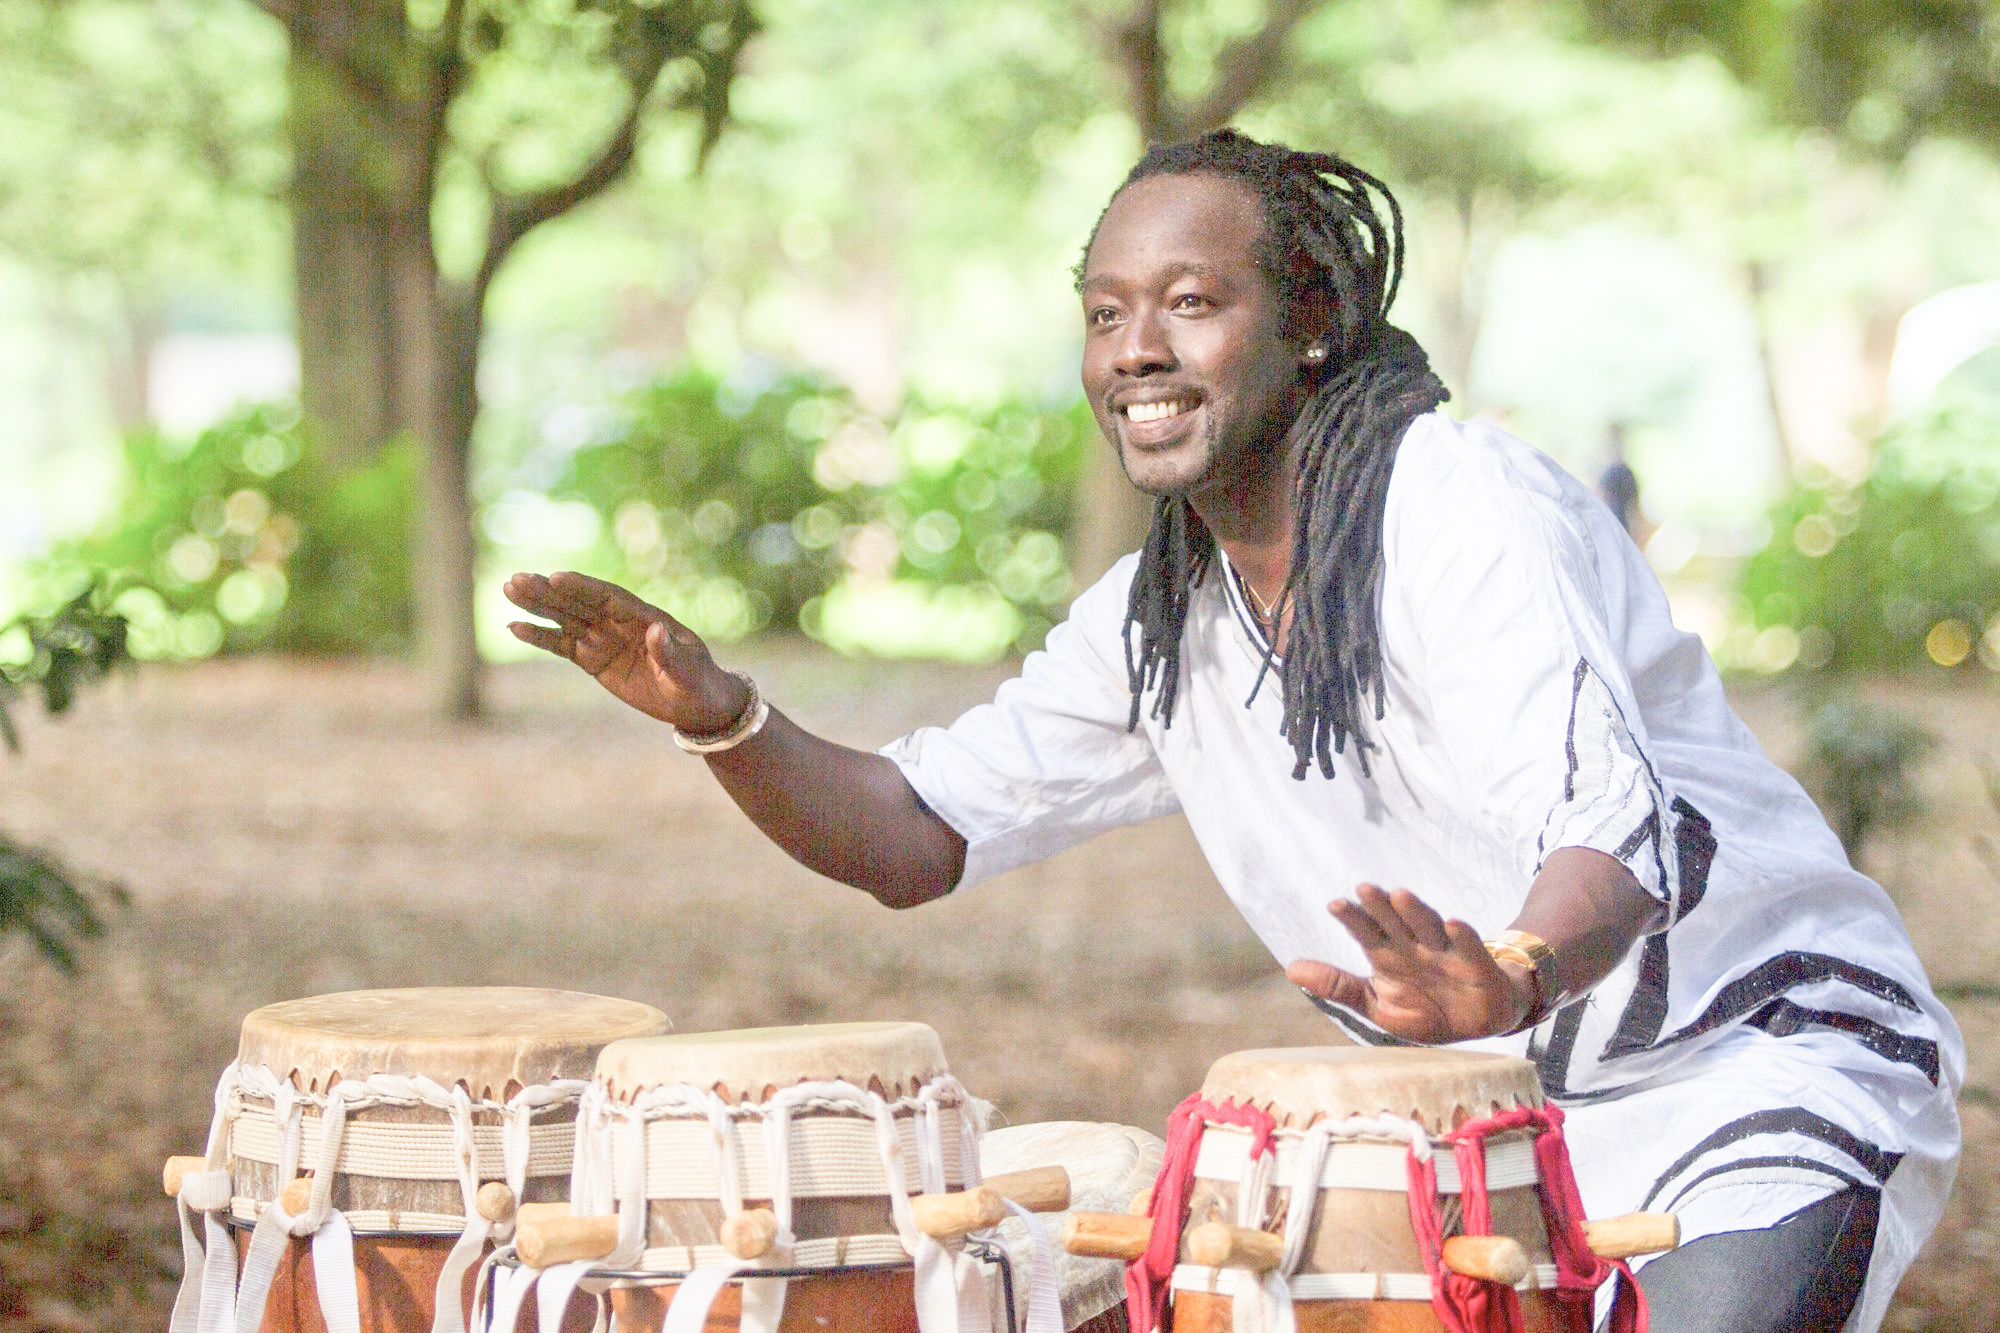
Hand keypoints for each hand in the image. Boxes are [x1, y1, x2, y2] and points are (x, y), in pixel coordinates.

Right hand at [502, 571, 746, 733]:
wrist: (695, 703)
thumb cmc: (698, 682)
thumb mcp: (689, 670)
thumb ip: (669, 652)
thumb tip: (655, 629)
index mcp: (644, 616)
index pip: (608, 597)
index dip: (582, 587)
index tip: (556, 577)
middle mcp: (619, 622)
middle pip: (579, 602)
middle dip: (548, 591)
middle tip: (517, 579)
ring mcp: (604, 638)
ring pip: (565, 618)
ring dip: (537, 605)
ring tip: (508, 590)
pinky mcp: (593, 658)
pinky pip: (561, 645)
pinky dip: (539, 637)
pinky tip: (515, 627)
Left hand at [1284, 884, 1528, 1043]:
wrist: (1476, 1023)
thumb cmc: (1425, 1009)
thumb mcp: (1377, 1004)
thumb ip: (1339, 986)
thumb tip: (1290, 969)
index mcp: (1389, 955)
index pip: (1367, 933)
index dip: (1353, 919)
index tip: (1335, 905)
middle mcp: (1415, 947)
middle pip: (1395, 922)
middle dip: (1381, 906)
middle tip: (1364, 888)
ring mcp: (1445, 953)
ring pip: (1428, 928)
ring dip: (1416, 912)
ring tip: (1400, 895)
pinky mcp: (1476, 965)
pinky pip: (1469, 949)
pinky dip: (1463, 936)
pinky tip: (1452, 923)